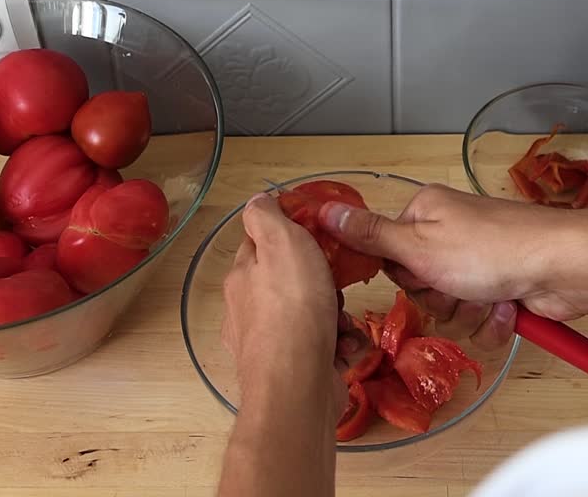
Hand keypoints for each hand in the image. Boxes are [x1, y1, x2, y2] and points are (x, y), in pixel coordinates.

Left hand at [222, 194, 344, 417]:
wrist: (298, 386)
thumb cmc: (292, 308)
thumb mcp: (280, 242)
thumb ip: (266, 217)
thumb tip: (258, 200)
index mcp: (242, 277)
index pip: (260, 243)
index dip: (288, 233)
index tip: (317, 232)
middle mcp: (248, 311)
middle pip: (290, 282)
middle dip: (322, 281)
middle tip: (337, 282)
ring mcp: (269, 345)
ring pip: (310, 316)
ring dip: (335, 315)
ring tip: (344, 321)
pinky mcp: (293, 372)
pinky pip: (322, 348)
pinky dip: (338, 345)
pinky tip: (345, 346)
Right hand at [317, 184, 587, 347]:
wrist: (562, 268)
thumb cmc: (489, 250)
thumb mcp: (418, 245)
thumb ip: (369, 235)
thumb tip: (322, 210)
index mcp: (426, 213)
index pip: (388, 254)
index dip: (404, 275)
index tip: (420, 274)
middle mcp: (451, 234)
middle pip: (419, 285)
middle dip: (439, 298)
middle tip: (458, 286)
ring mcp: (479, 263)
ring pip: (450, 308)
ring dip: (468, 313)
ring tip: (489, 297)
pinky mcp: (502, 289)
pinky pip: (479, 320)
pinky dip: (492, 321)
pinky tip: (508, 308)